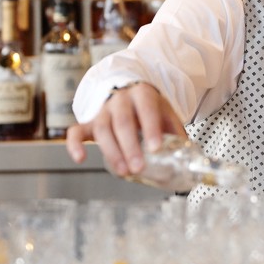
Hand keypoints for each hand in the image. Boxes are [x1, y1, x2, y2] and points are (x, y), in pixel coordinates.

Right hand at [65, 82, 186, 175]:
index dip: (151, 129)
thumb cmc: (149, 107)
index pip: (146, 110)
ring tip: (123, 171)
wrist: (129, 92)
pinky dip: (74, 144)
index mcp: (143, 94)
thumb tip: (188, 158)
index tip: (156, 148)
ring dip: (111, 152)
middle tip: (138, 168)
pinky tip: (80, 158)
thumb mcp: (166, 113)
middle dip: (130, 147)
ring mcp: (103, 110)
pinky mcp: (89, 122)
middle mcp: (120, 99)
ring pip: (102, 128)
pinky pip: (76, 131)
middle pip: (123, 122)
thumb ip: (175, 132)